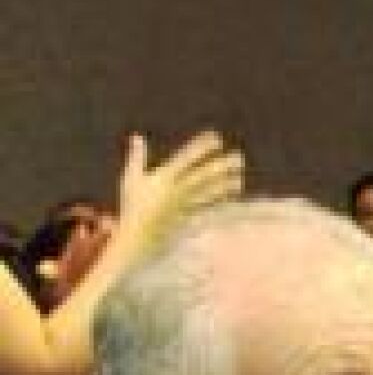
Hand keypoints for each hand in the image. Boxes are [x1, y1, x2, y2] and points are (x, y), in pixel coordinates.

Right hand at [117, 131, 244, 248]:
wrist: (134, 239)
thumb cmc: (132, 207)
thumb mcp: (131, 179)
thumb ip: (137, 156)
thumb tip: (137, 135)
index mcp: (161, 177)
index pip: (185, 158)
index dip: (202, 146)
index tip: (216, 138)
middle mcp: (174, 190)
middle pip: (202, 175)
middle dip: (220, 165)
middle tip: (238, 156)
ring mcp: (183, 206)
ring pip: (209, 192)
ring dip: (225, 183)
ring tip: (239, 174)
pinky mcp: (189, 220)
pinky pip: (208, 208)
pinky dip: (220, 200)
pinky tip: (232, 193)